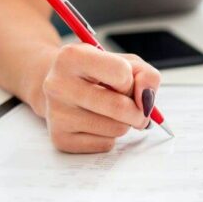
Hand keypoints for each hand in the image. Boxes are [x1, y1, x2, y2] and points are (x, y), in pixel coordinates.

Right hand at [41, 43, 160, 152]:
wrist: (63, 84)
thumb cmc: (98, 71)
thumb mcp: (125, 61)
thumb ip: (146, 75)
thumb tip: (146, 102)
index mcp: (72, 56)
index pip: (121, 74)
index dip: (132, 81)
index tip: (126, 81)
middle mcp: (58, 85)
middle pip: (119, 107)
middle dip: (138, 110)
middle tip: (136, 107)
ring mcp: (56, 114)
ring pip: (116, 129)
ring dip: (124, 122)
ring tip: (111, 111)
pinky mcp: (60, 139)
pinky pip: (105, 144)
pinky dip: (111, 136)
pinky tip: (98, 122)